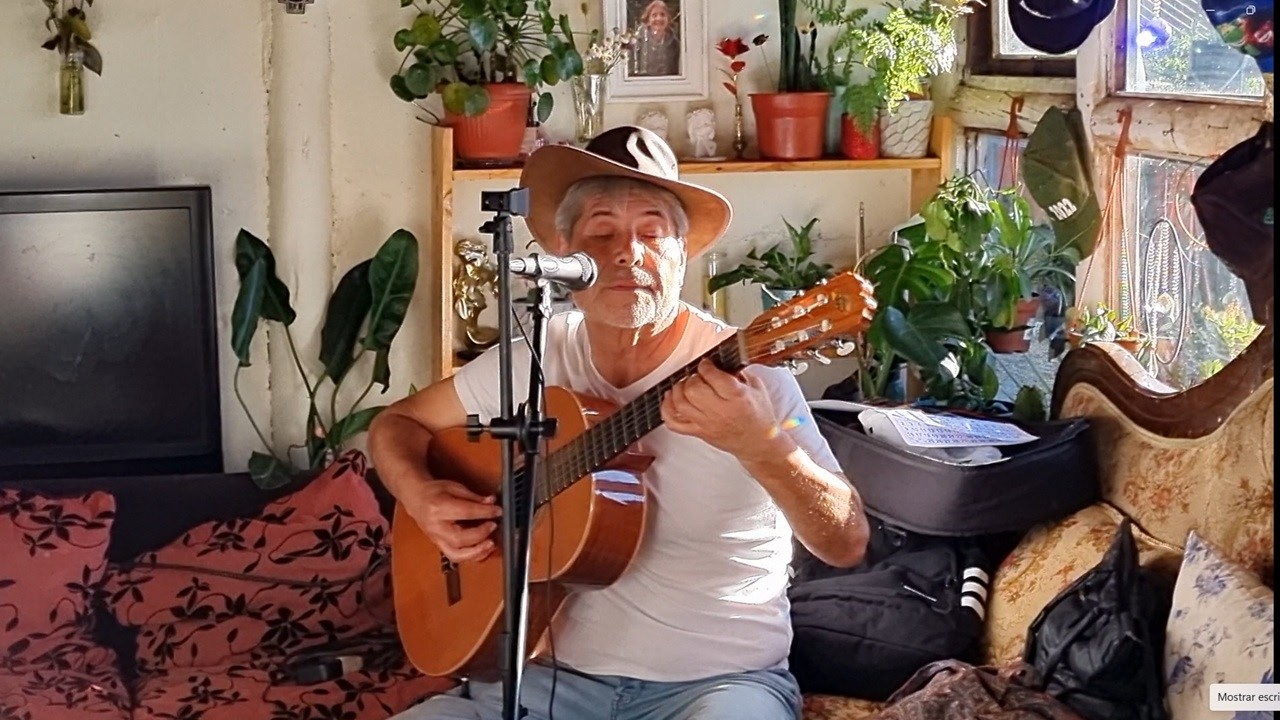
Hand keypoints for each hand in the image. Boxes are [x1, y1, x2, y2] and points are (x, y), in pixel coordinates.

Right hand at [402, 479, 501, 563]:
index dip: (485, 512)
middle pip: (459, 538)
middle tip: (493, 525)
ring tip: (490, 544)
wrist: (416, 499)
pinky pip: (456, 557)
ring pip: (456, 554)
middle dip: (480, 534)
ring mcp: (436, 539)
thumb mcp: (454, 487)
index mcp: (438, 507)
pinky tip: (483, 549)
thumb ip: (473, 497)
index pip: (465, 512)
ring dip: (476, 552)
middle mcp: (436, 527)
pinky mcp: (439, 546)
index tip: (498, 510)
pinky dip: (472, 556)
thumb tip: (491, 502)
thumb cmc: (434, 492)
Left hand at [660, 359, 786, 463]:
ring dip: (678, 390)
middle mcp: (720, 411)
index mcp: (737, 397)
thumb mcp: (757, 388)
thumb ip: (739, 372)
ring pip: (681, 404)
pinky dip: (666, 410)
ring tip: (685, 385)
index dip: (705, 365)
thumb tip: (721, 362)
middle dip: (692, 377)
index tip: (706, 364)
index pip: (711, 375)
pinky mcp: (699, 433)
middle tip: (698, 377)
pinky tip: (670, 399)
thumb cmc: (759, 416)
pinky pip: (674, 423)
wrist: (758, 443)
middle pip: (693, 389)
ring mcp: (707, 423)